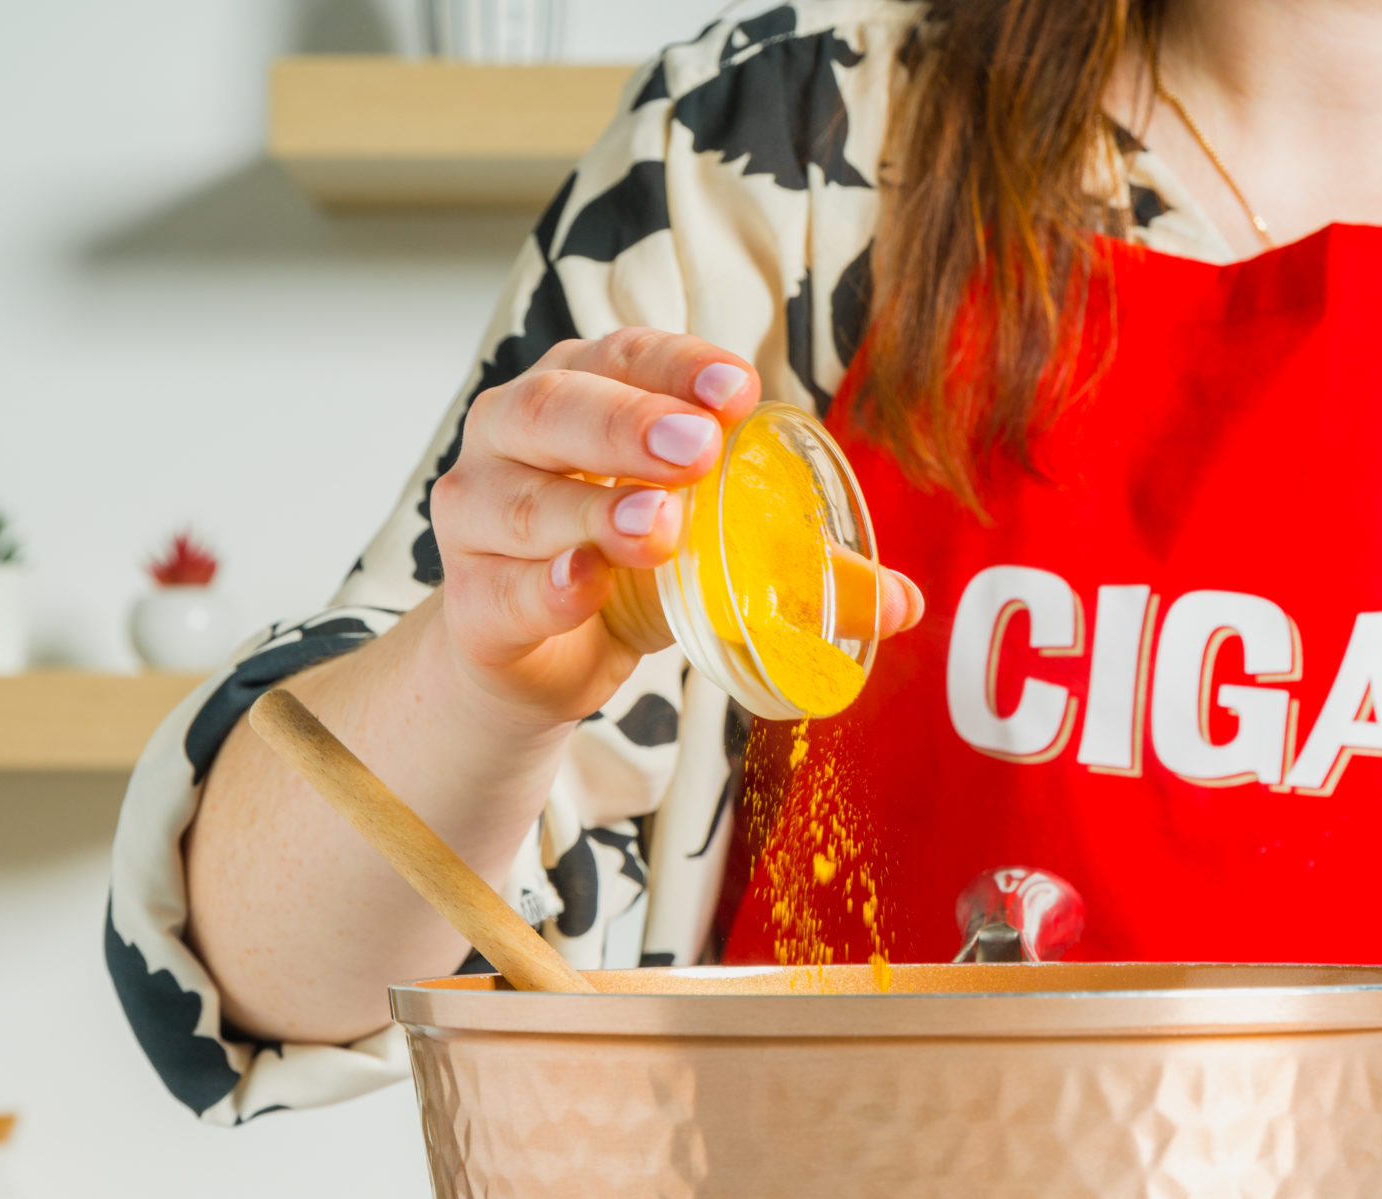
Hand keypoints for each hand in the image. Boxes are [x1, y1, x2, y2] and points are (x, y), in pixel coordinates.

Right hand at [430, 328, 923, 725]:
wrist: (532, 661)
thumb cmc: (626, 574)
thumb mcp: (716, 556)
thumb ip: (800, 571)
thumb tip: (909, 602)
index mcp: (580, 390)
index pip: (626, 354)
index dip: (680, 365)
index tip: (740, 390)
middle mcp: (513, 435)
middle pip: (556, 407)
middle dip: (628, 423)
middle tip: (698, 448)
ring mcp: (478, 515)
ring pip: (524, 499)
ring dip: (595, 509)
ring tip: (661, 525)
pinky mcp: (472, 601)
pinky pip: (501, 588)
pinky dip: (545, 585)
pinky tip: (583, 580)